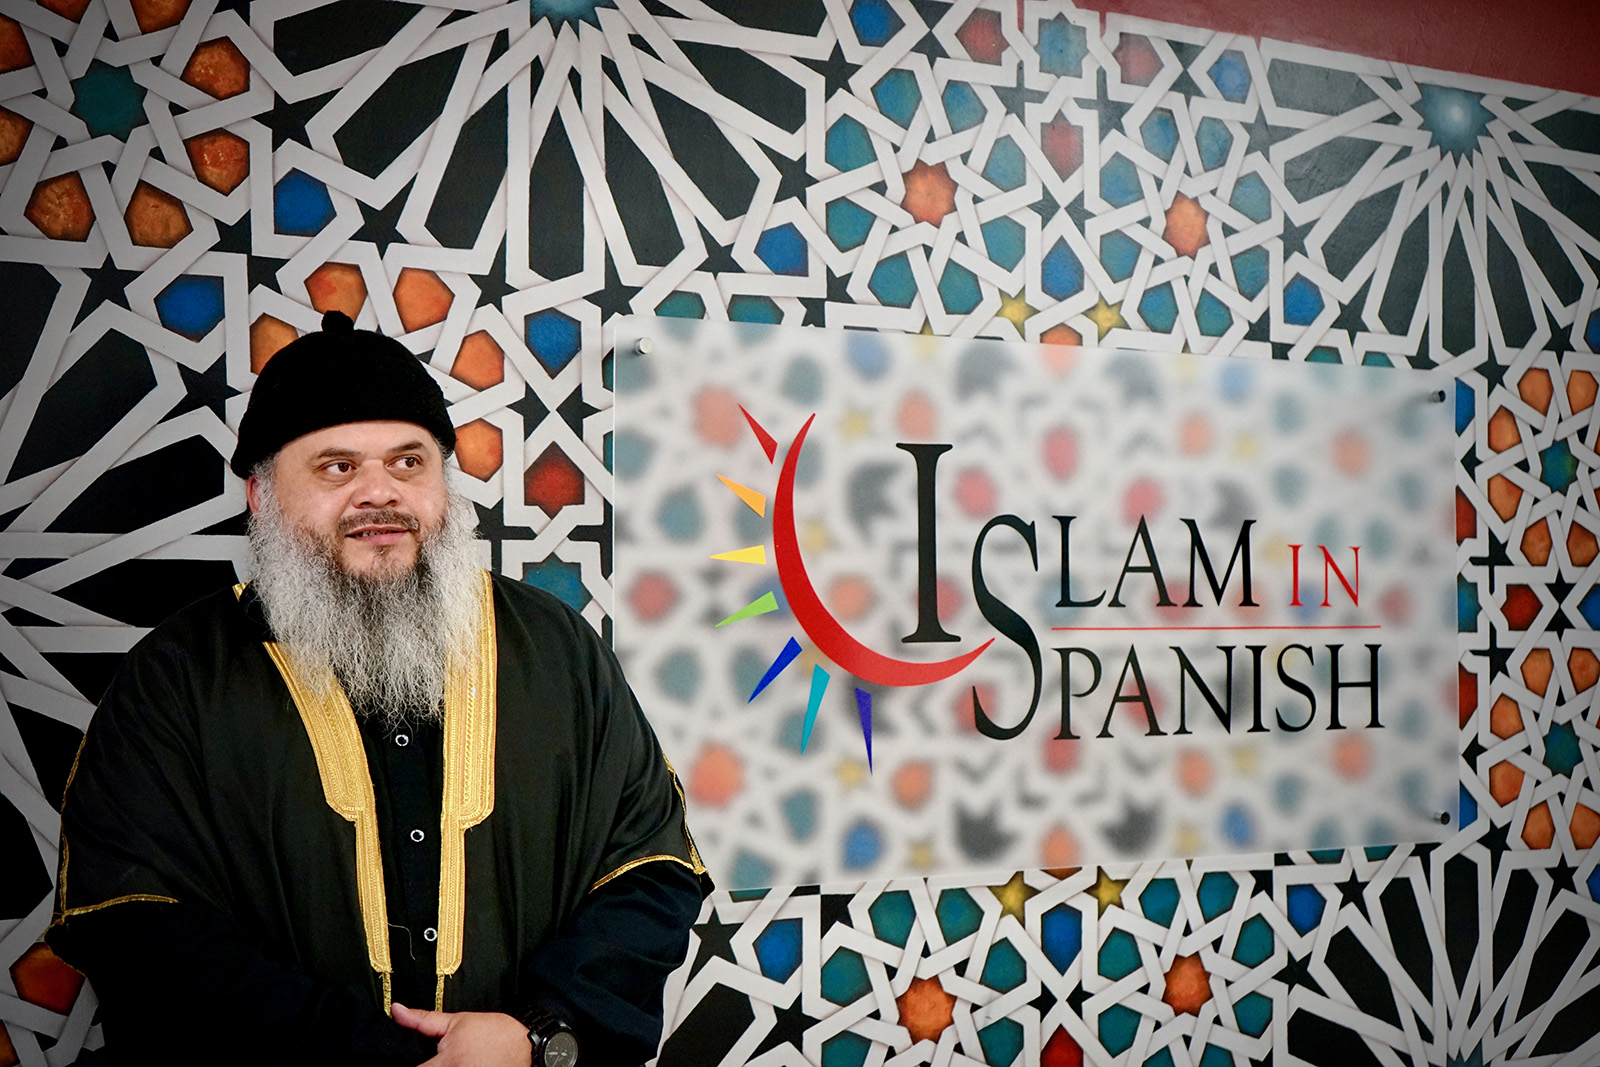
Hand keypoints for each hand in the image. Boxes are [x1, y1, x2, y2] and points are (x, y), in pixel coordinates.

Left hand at [392, 1002, 532, 1066]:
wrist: (526, 1045)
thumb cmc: (493, 1033)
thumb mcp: (457, 1021)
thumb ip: (423, 1020)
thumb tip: (397, 1010)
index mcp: (446, 1065)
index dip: (406, 1064)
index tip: (415, 1058)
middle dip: (427, 1065)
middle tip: (433, 1058)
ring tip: (447, 1061)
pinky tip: (459, 1064)